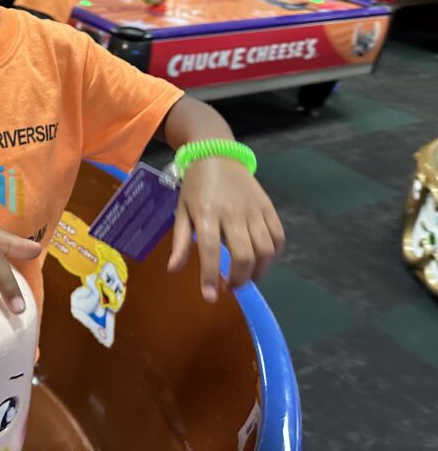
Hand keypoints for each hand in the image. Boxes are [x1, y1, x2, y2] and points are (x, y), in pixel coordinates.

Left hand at [167, 158, 284, 302]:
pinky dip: (274, 255)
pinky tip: (262, 261)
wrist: (217, 155)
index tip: (211, 297)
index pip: (209, 250)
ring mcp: (254, 210)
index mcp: (206, 213)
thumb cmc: (195, 186)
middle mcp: (233, 213)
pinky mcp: (268, 208)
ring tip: (246, 277)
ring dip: (258, 271)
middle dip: (239, 278)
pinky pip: (278, 237)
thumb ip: (180, 241)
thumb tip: (174, 270)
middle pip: (243, 254)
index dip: (210, 276)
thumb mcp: (181, 211)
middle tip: (230, 286)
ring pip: (265, 249)